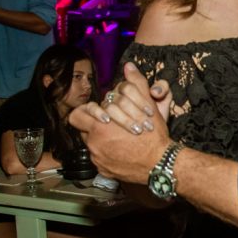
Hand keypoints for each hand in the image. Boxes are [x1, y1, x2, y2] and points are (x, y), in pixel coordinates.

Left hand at [69, 62, 171, 183]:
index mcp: (100, 125)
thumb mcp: (148, 105)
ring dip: (102, 139)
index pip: (77, 116)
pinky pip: (99, 159)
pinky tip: (122, 151)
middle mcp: (94, 143)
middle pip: (81, 131)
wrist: (160, 164)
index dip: (86, 113)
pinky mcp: (104, 170)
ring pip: (91, 145)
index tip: (98, 114)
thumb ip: (137, 84)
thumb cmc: (153, 134)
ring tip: (118, 137)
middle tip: (106, 125)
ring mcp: (98, 158)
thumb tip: (129, 66)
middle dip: (92, 126)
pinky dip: (108, 154)